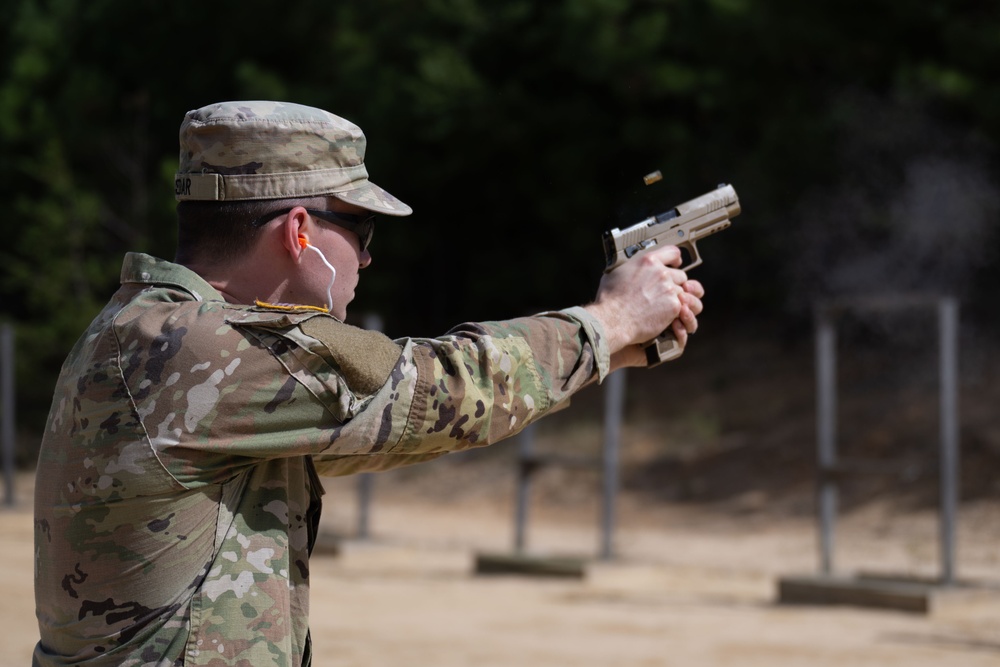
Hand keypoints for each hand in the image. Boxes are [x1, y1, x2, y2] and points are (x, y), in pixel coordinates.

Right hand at [584, 245, 703, 368]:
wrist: (614, 319)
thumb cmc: (610, 300)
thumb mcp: (615, 273)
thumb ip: (630, 267)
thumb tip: (629, 268)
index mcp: (648, 261)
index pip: (673, 252)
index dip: (675, 259)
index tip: (676, 263)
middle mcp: (661, 272)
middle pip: (680, 274)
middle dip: (674, 283)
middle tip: (663, 291)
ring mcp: (669, 289)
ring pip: (682, 292)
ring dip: (673, 298)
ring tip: (660, 305)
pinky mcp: (674, 306)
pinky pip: (681, 306)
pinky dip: (673, 311)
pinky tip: (662, 314)